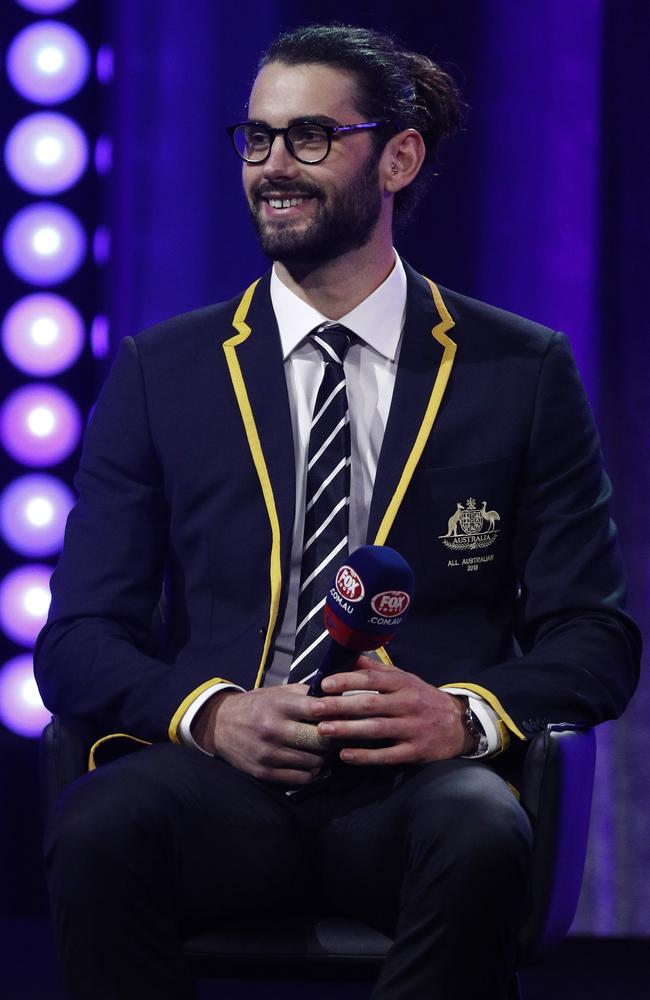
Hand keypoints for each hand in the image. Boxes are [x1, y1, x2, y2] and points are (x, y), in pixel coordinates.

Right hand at [191, 685, 330, 784]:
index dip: (335, 713)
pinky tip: (312, 764)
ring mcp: (268, 753)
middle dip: (333, 739)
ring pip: (313, 762)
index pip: (316, 709)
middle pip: (318, 739)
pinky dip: (312, 773)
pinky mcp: (264, 772)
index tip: (342, 716)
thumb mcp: (277, 692)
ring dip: (324, 758)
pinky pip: (300, 778)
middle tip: (339, 737)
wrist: (220, 725)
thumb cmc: (256, 706)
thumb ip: (305, 694)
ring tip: (324, 750)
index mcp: (278, 705)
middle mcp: (273, 729)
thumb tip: (336, 697)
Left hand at [312, 655, 472, 765]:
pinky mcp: (415, 751)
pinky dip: (365, 756)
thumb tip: (349, 657)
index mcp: (403, 683)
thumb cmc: (423, 698)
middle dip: (339, 706)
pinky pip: (387, 755)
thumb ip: (377, 671)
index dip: (347, 680)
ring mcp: (412, 728)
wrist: (459, 724)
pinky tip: (345, 755)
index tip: (324, 684)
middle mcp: (408, 704)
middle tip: (314, 708)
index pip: (372, 679)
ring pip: (375, 729)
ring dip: (347, 730)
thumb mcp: (405, 678)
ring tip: (323, 730)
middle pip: (369, 704)